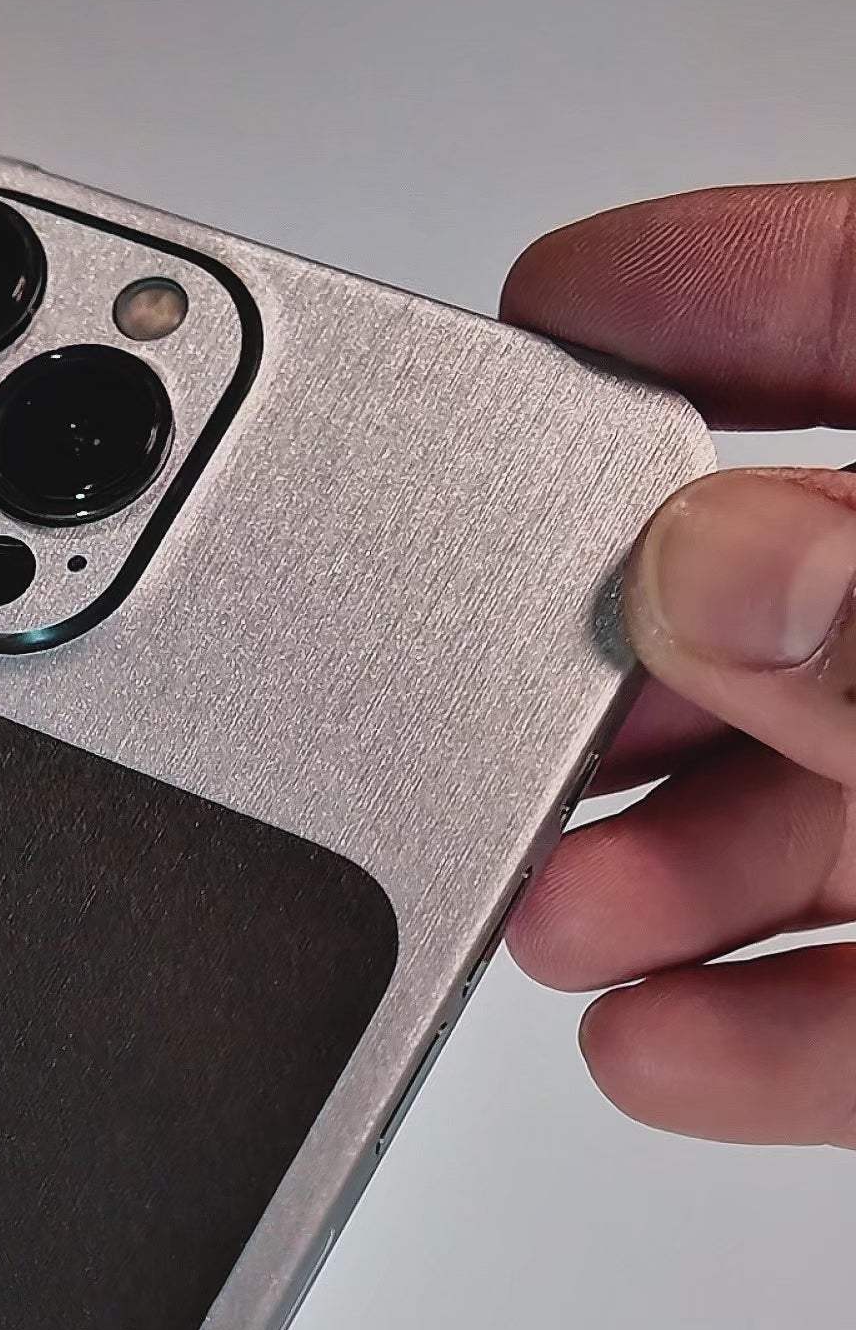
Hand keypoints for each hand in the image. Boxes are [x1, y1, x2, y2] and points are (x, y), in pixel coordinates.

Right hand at [500, 178, 855, 1142]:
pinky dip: (785, 1023)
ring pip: (844, 789)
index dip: (722, 285)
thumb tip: (716, 569)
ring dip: (677, 863)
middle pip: (824, 583)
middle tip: (506, 695)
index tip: (558, 312)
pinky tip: (665, 1044)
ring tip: (556, 912)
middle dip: (644, 657)